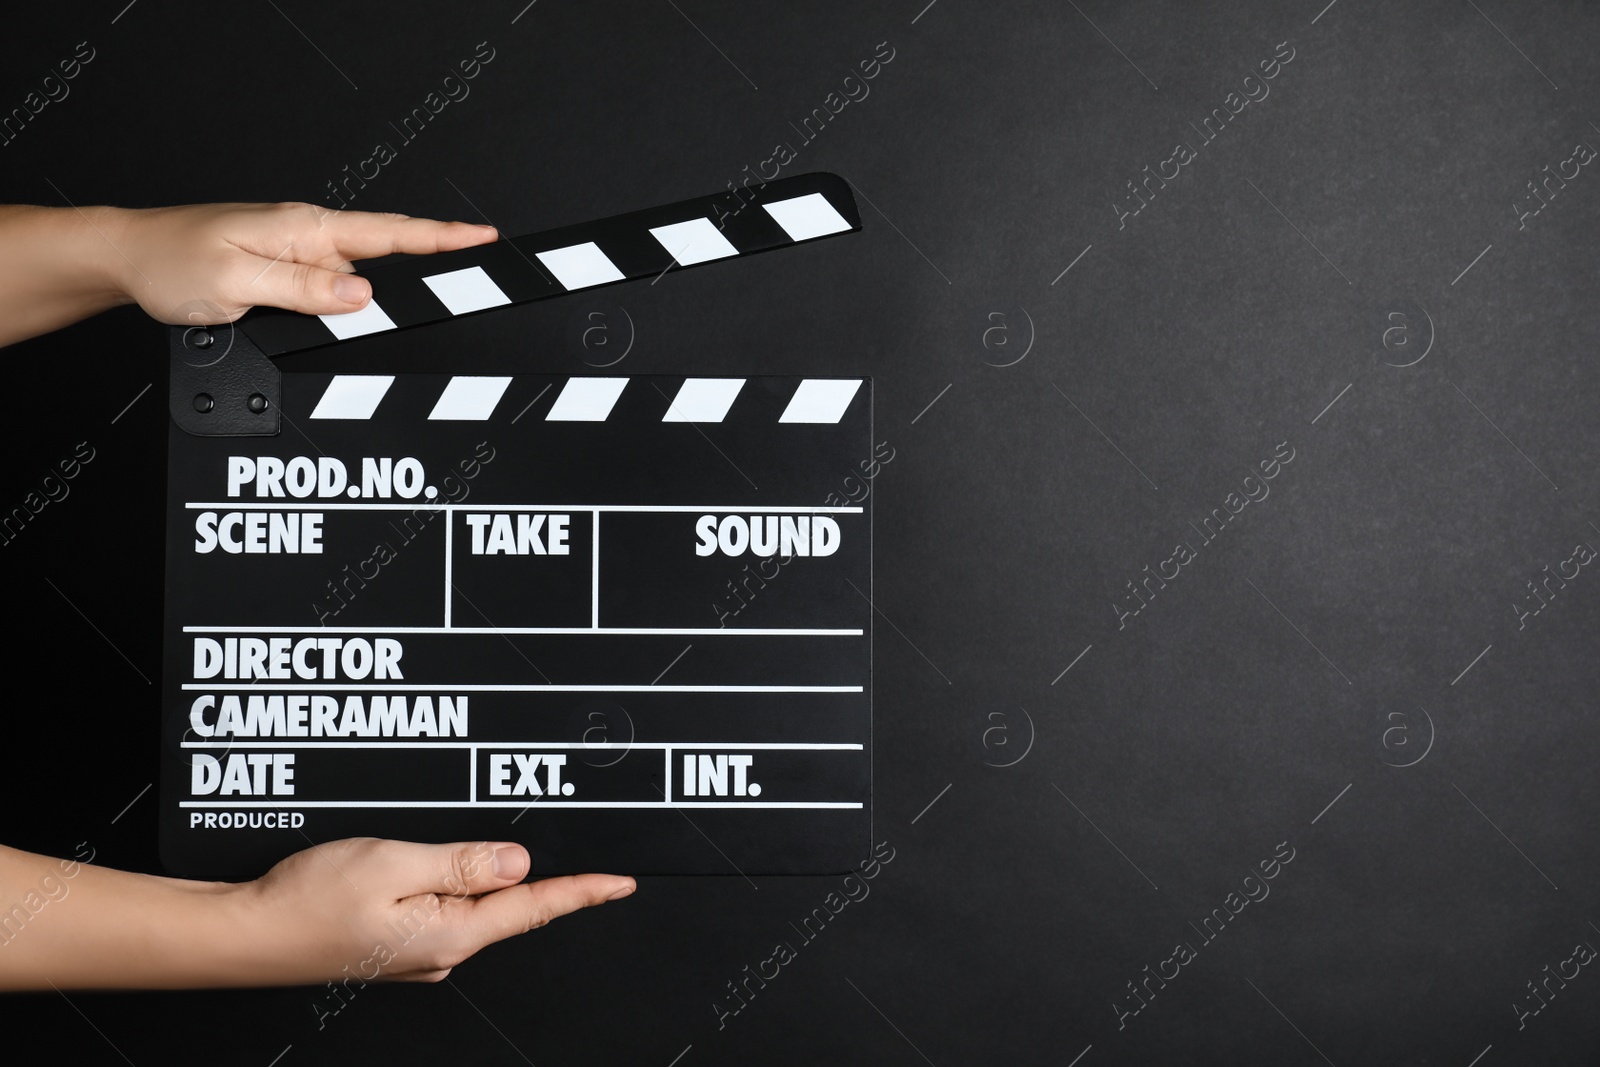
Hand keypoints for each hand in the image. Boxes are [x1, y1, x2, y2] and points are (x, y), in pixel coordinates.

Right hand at [0, 838, 633, 989]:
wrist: (244, 935)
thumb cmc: (307, 901)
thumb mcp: (395, 863)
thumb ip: (462, 862)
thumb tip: (518, 862)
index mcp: (449, 934)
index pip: (533, 907)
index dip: (582, 891)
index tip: (621, 882)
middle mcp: (440, 952)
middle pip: (508, 906)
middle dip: (538, 877)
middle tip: (574, 852)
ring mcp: (418, 952)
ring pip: (475, 906)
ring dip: (492, 878)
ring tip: (501, 846)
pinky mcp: (395, 944)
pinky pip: (445, 909)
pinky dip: (458, 883)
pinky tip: (450, 864)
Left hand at [110, 201, 497, 323]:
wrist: (128, 258)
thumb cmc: (171, 262)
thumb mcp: (238, 282)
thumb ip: (304, 289)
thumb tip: (363, 295)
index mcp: (304, 229)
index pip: (390, 233)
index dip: (443, 238)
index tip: (485, 240)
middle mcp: (308, 237)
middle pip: (388, 256)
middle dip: (434, 267)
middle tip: (479, 280)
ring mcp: (300, 254)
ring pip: (361, 280)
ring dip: (387, 295)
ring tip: (416, 306)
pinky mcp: (290, 273)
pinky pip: (334, 289)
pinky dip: (352, 304)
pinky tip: (350, 316)